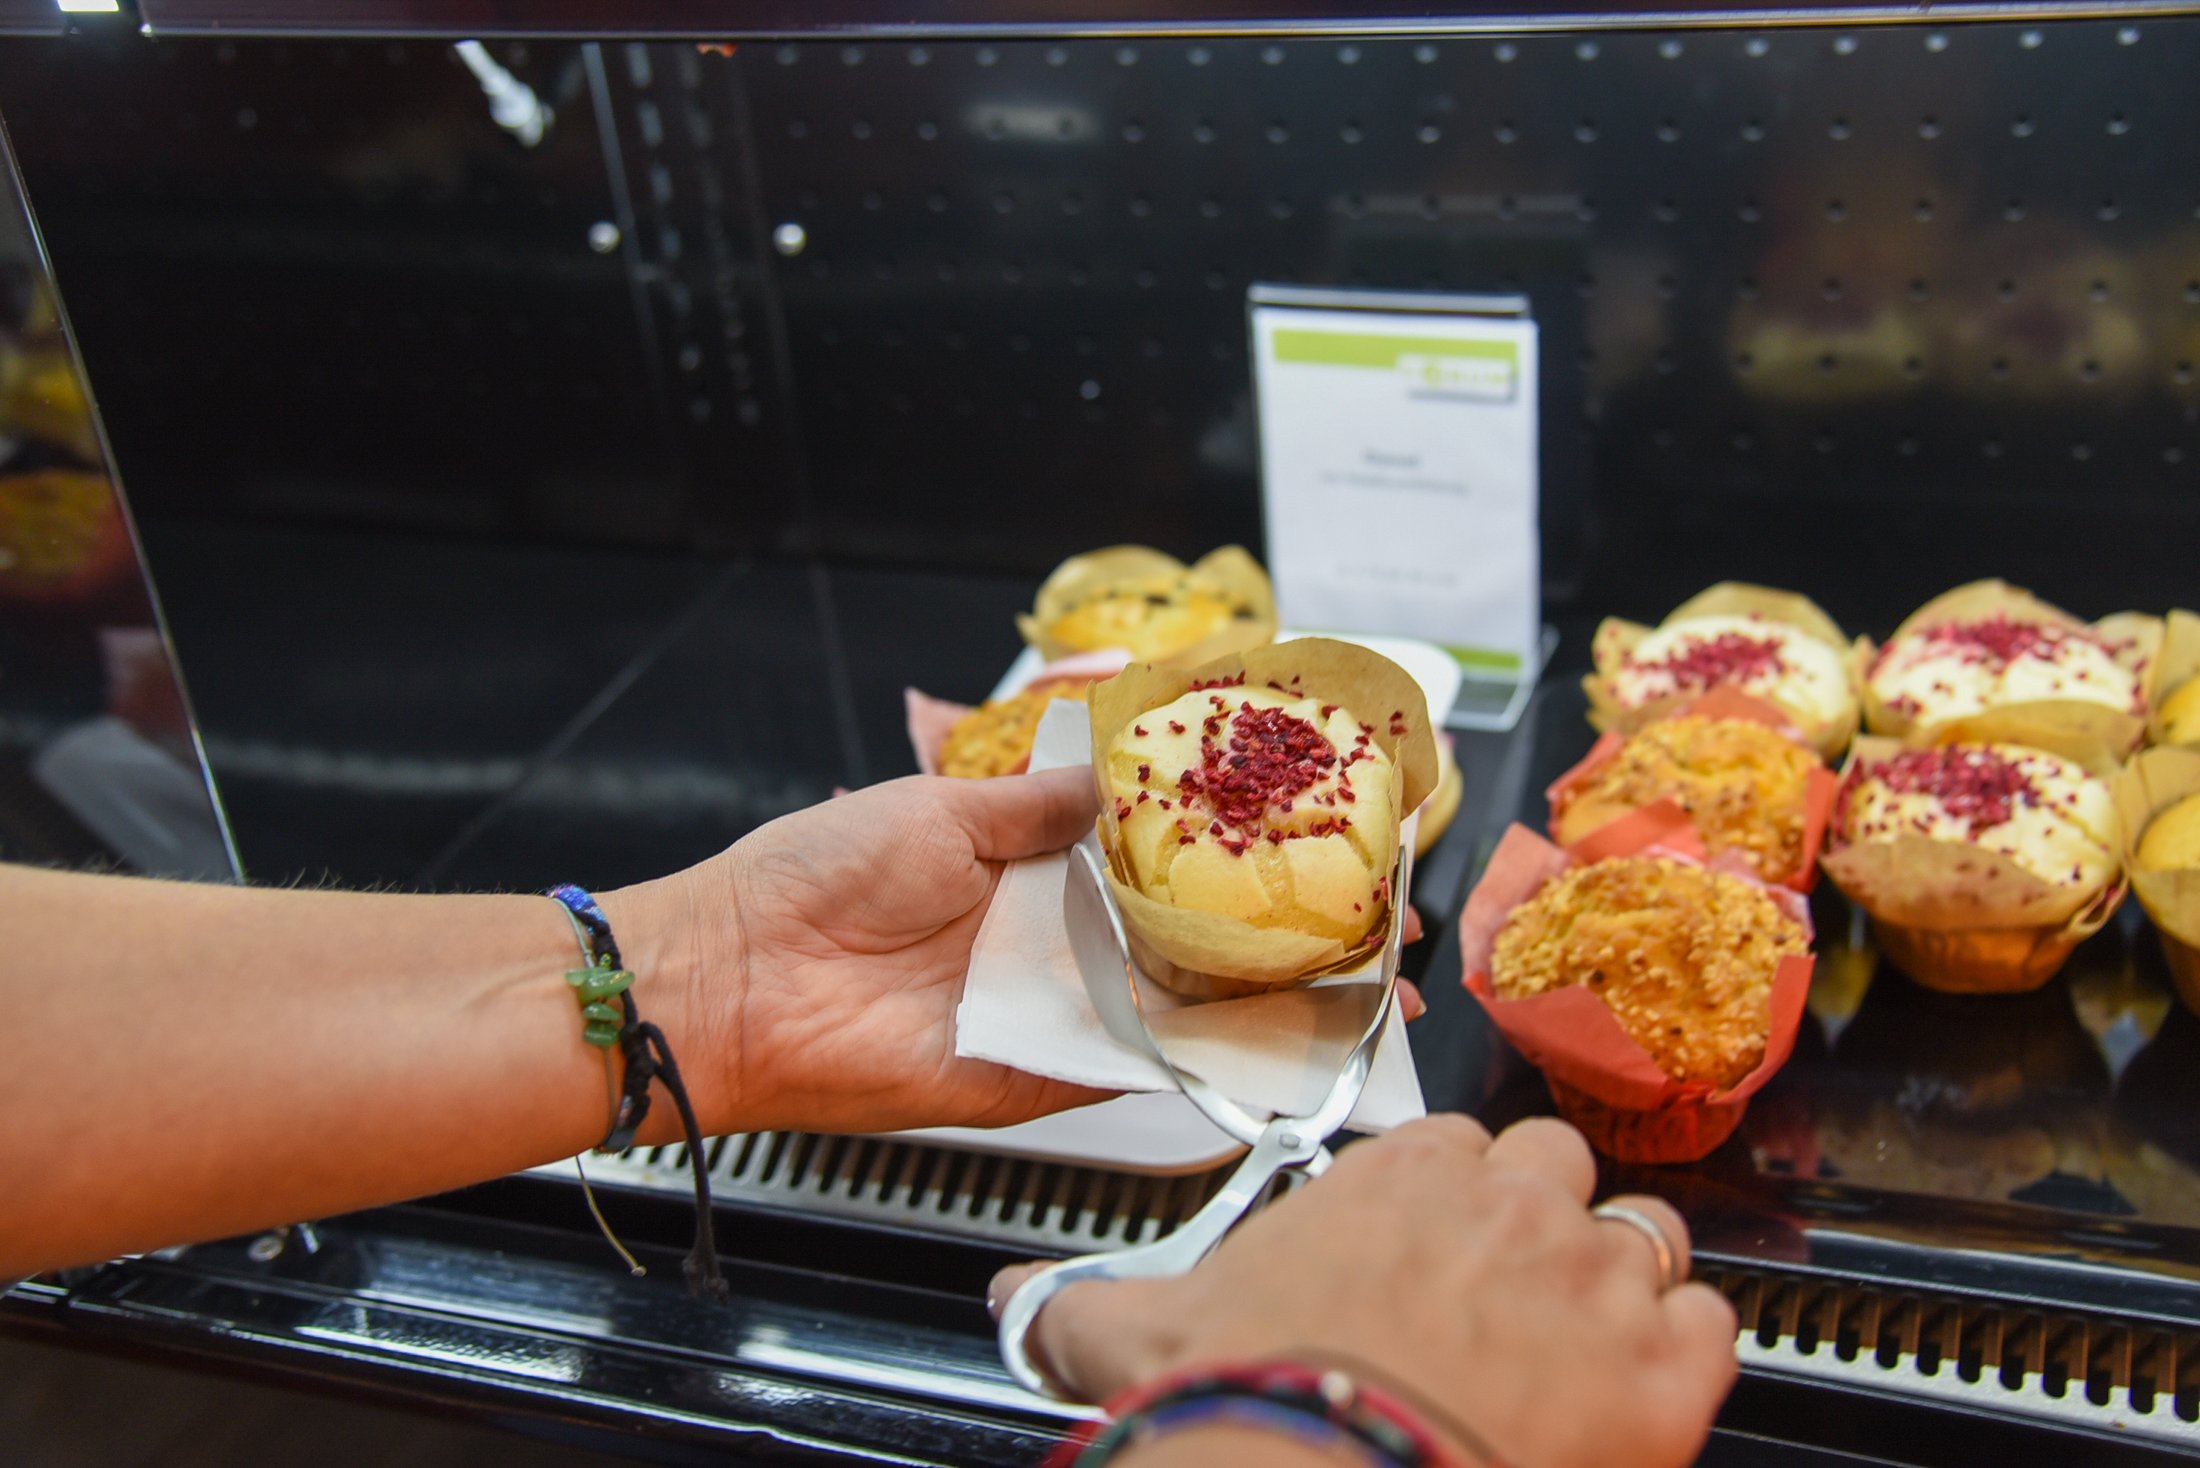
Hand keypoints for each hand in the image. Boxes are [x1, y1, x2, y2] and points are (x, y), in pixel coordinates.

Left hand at [622, 768, 1427, 1137]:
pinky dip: (1210, 1063)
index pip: (1161, 862)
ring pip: (1186, 1010)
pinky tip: (1288, 1046)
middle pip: (1192, 943)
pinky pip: (1138, 1069)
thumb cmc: (819, 876)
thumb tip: (1129, 770)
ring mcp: (1057, 1012)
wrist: (739, 978)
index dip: (1236, 855)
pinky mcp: (1043, 1076)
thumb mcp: (946, 805)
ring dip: (1271, 1006)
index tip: (1315, 840)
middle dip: (1282, 938)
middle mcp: (1057, 943)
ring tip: (1363, 993)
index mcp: (1034, 868)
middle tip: (1375, 928)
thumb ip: (1046, 801)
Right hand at [992, 1115, 1737, 1467]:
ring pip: (1645, 1235)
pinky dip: (1681, 1356)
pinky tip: (1638, 1394)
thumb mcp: (1136, 1335)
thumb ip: (1075, 1303)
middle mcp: (1507, 1203)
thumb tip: (1019, 1299)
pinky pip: (1710, 1325)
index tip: (1435, 1245)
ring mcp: (1594, 1279)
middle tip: (1509, 1295)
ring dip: (1621, 1279)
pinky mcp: (1663, 1369)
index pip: (1457, 1146)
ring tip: (1581, 1343)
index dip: (1452, 1200)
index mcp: (1399, 1176)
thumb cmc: (1246, 1402)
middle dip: (1542, 1222)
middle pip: (1558, 1169)